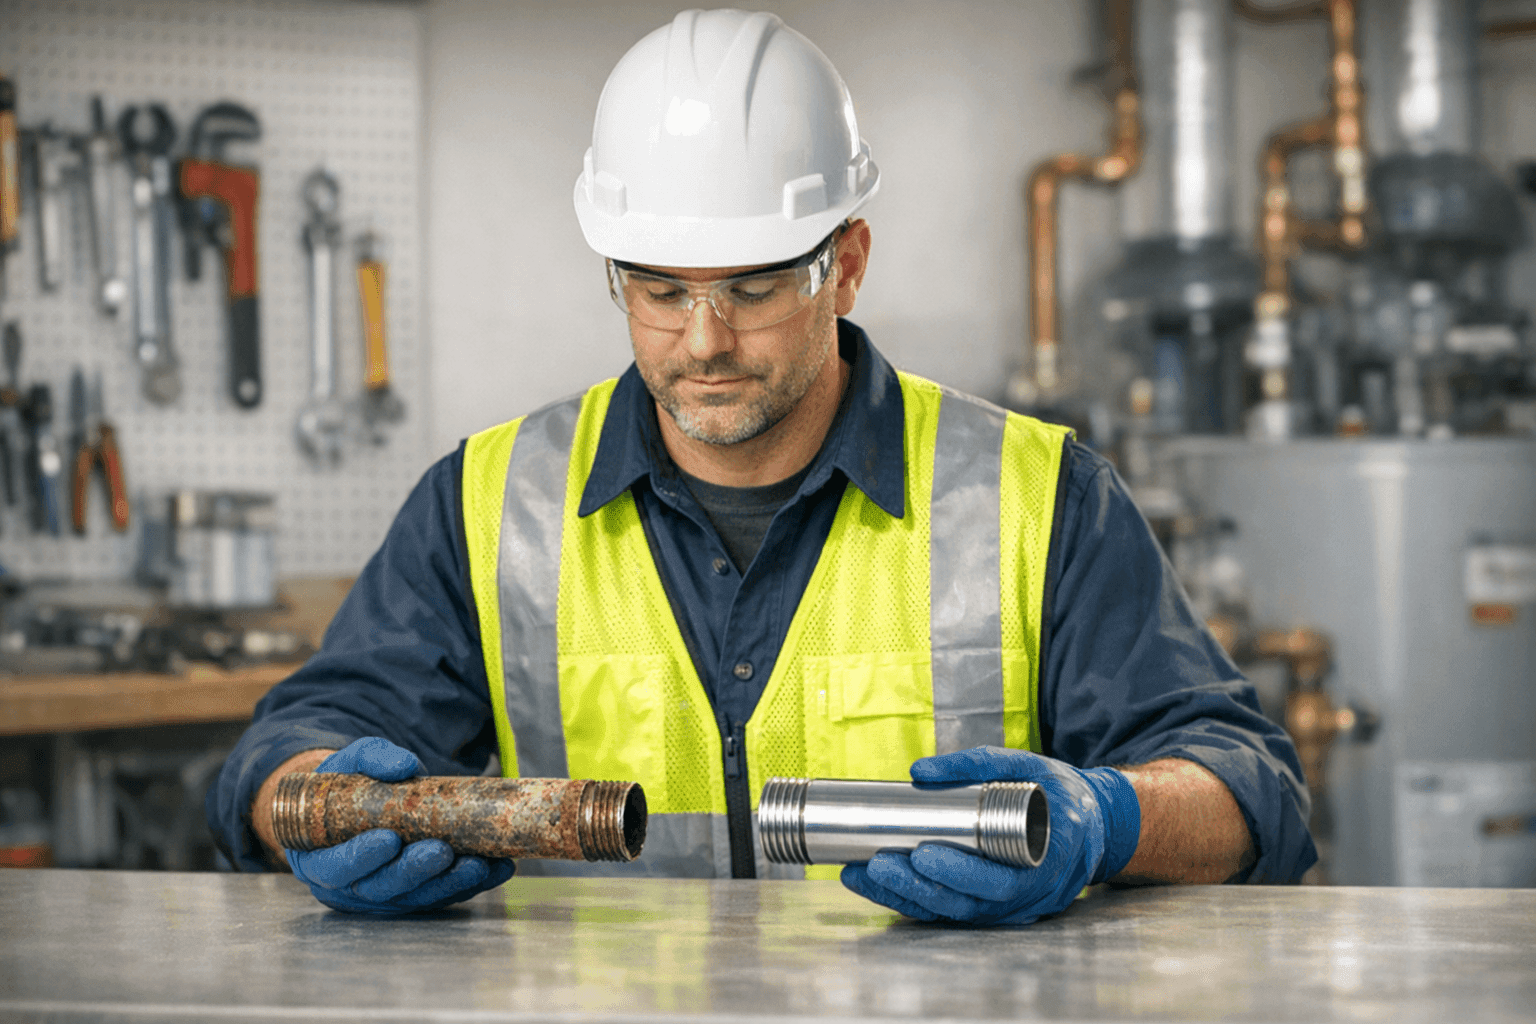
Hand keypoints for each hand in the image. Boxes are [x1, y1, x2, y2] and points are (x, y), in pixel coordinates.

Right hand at [284, 737, 515, 914]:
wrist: (366, 798)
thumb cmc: (351, 782)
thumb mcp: (352, 762)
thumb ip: (372, 759)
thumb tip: (405, 765)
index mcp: (319, 857)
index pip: (335, 867)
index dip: (360, 858)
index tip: (388, 839)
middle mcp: (350, 885)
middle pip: (380, 889)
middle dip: (414, 872)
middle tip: (441, 852)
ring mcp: (384, 895)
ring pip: (416, 898)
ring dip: (449, 883)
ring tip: (478, 864)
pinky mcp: (417, 895)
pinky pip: (444, 894)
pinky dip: (472, 884)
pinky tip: (498, 869)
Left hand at [841, 746, 1139, 924]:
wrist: (1089, 825)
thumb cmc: (1057, 795)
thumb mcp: (1029, 767)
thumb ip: (978, 764)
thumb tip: (919, 771)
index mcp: (1047, 861)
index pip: (1001, 882)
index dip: (959, 873)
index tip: (923, 854)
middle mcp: (1029, 896)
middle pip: (967, 904)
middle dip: (917, 887)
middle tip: (879, 863)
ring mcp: (1009, 909)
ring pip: (951, 913)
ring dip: (904, 896)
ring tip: (863, 874)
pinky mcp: (990, 909)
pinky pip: (947, 910)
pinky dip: (909, 899)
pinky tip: (874, 883)